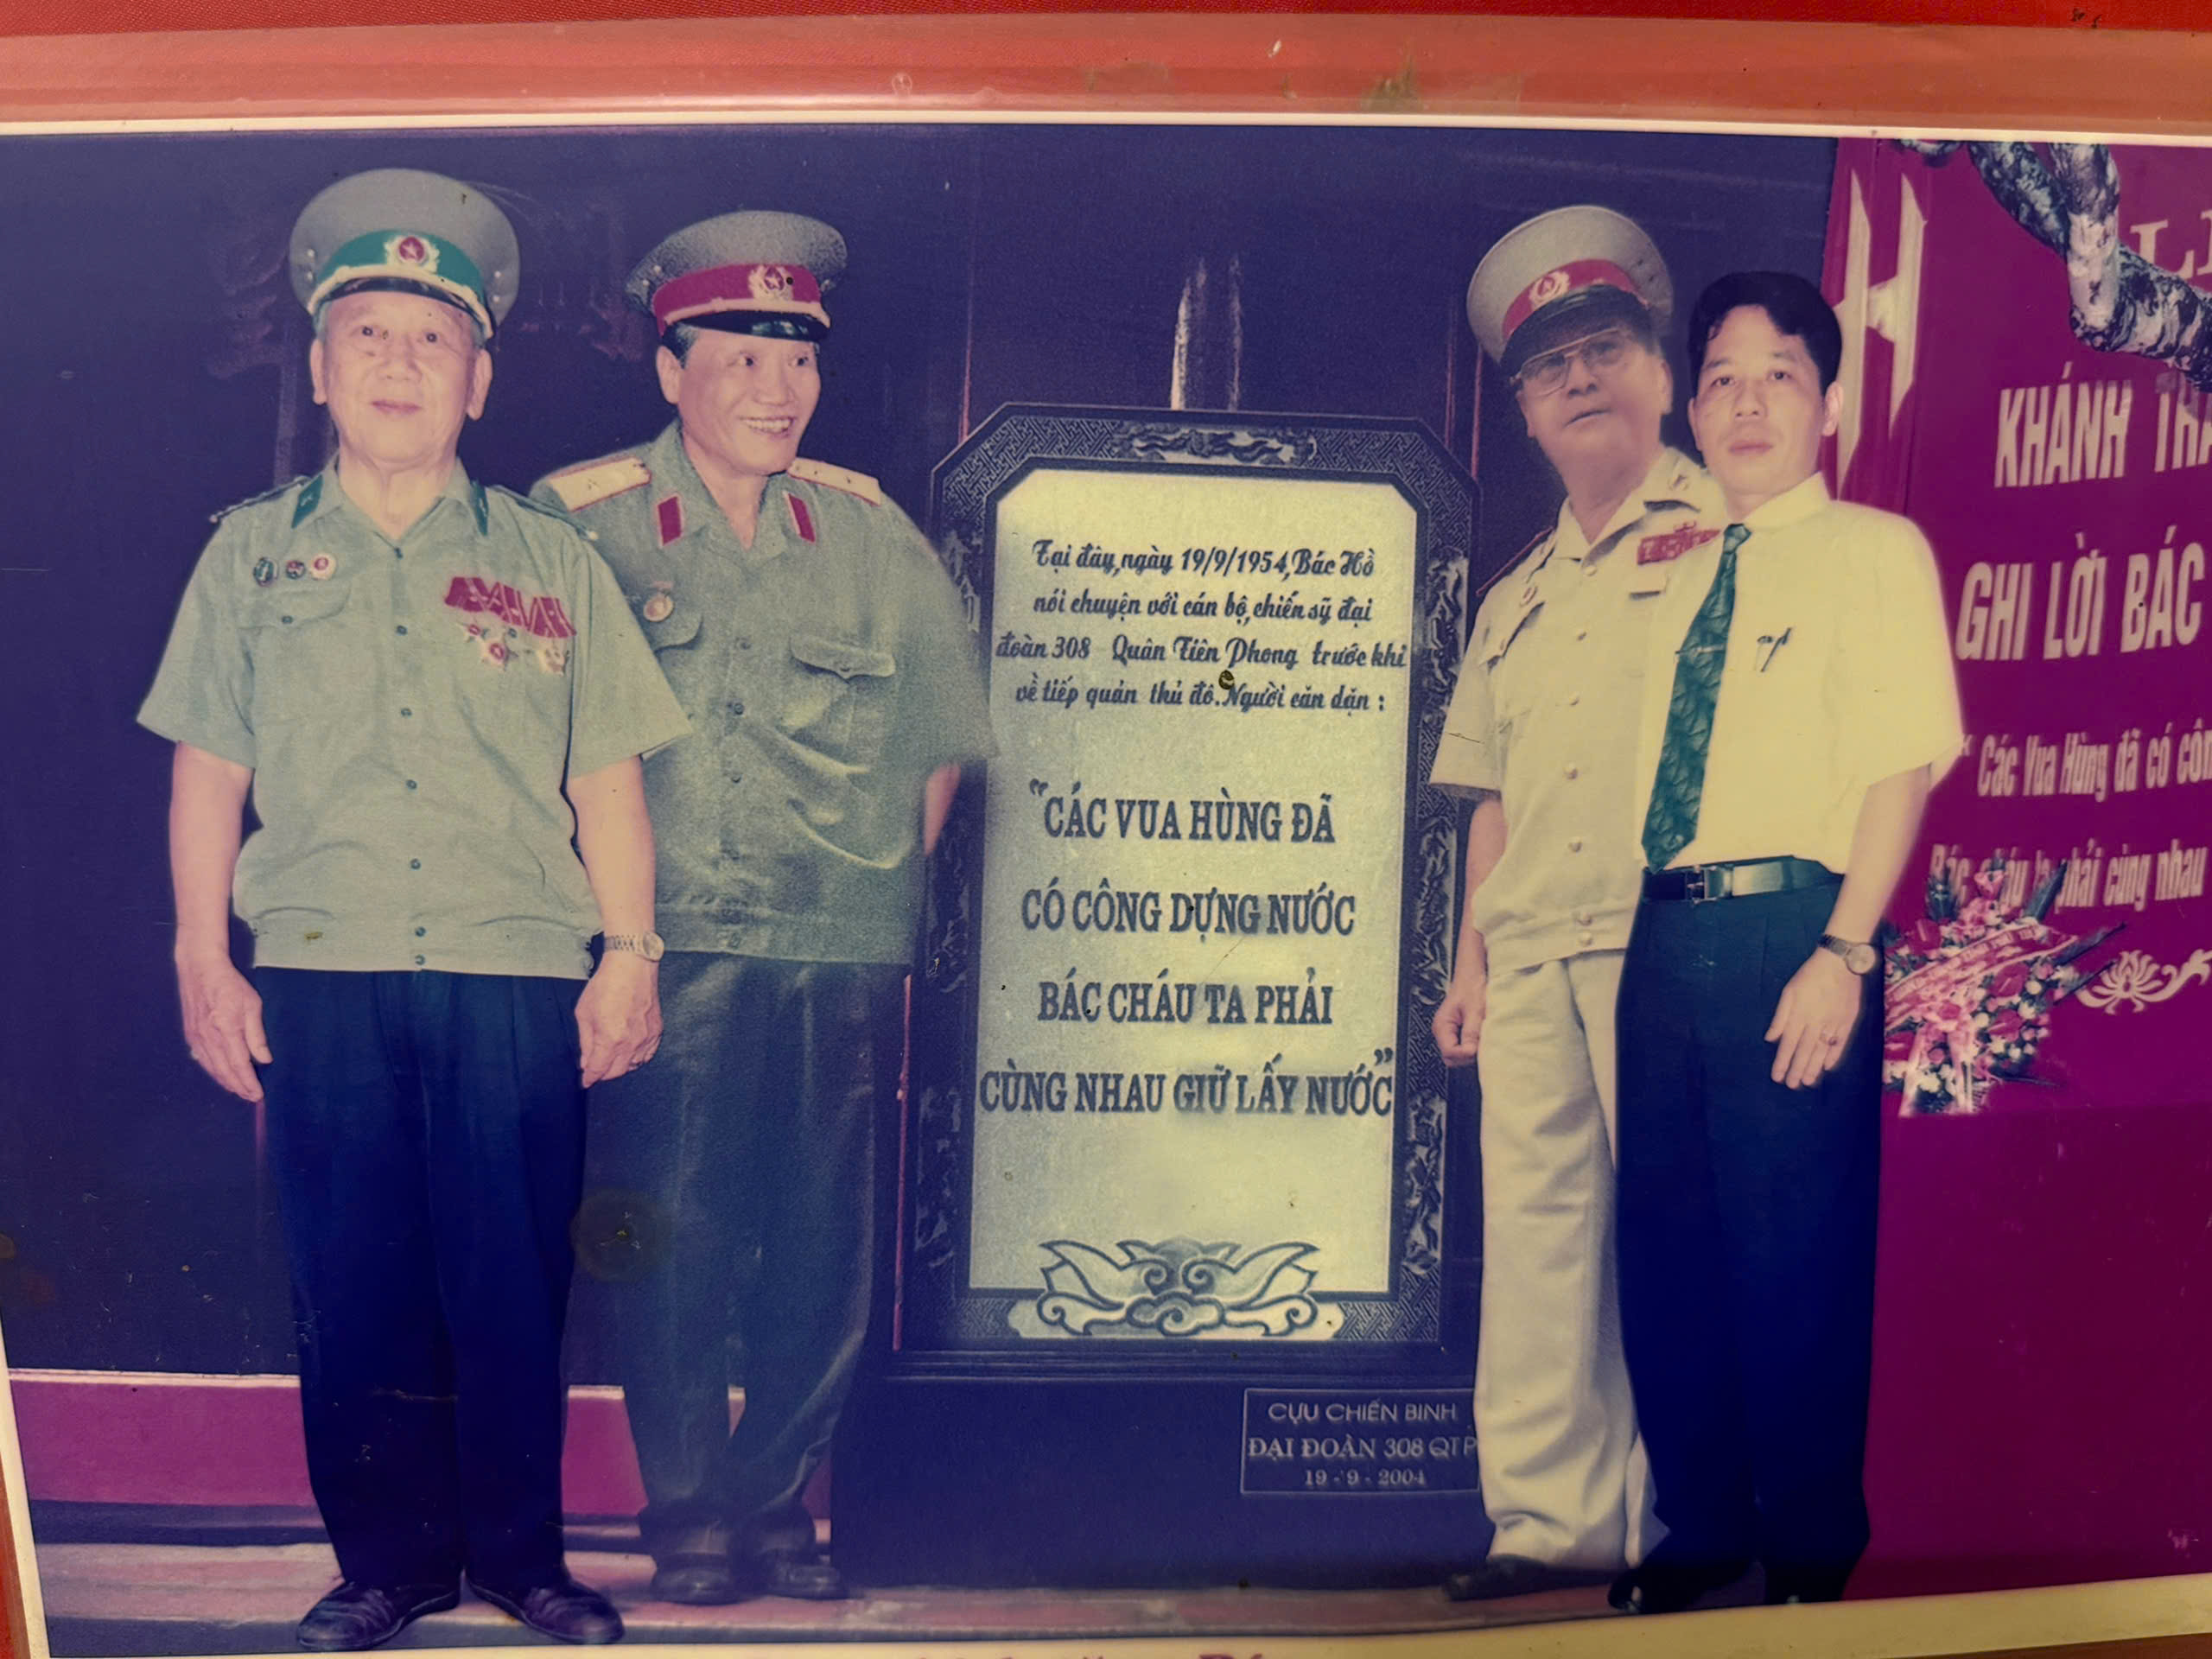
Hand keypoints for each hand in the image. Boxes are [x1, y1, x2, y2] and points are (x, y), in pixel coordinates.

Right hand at [176, 952, 270, 1102]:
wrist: (200, 969)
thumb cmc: (230, 984)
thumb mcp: (252, 1005)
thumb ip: (256, 1035)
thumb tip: (264, 1059)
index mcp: (226, 1028)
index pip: (239, 1065)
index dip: (249, 1082)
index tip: (258, 1094)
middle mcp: (208, 1036)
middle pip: (225, 1071)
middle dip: (239, 1087)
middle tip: (251, 1097)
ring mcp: (196, 1037)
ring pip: (212, 1068)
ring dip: (226, 1082)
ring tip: (240, 1090)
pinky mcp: (190, 1035)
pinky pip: (203, 1060)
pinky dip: (214, 1071)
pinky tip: (222, 1076)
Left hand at [576, 953, 662, 1086]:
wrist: (632, 967)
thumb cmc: (606, 985)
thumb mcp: (585, 1013)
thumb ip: (586, 1041)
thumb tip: (587, 1062)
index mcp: (610, 1039)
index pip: (598, 1070)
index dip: (589, 1078)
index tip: (585, 1082)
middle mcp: (630, 1042)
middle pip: (616, 1072)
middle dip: (603, 1074)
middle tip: (596, 1068)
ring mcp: (646, 1038)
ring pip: (633, 1066)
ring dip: (620, 1067)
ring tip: (611, 1060)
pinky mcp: (656, 1031)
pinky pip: (648, 1055)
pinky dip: (638, 1059)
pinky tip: (630, 1054)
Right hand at [1432, 967, 1488, 1067]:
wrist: (1474, 975)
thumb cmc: (1472, 986)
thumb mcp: (1474, 1009)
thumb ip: (1471, 1032)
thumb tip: (1470, 1052)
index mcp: (1442, 1025)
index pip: (1449, 1052)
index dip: (1465, 1054)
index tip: (1478, 1048)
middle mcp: (1443, 1031)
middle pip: (1451, 1058)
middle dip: (1468, 1057)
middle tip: (1483, 1047)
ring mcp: (1450, 1033)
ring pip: (1459, 1056)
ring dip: (1472, 1052)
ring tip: (1484, 1040)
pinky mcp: (1459, 1033)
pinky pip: (1464, 1048)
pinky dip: (1474, 1047)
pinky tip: (1483, 1039)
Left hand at [1764, 950, 1865, 1088]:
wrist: (1841, 962)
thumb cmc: (1810, 975)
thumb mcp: (1789, 992)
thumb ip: (1780, 1017)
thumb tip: (1770, 1038)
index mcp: (1799, 1014)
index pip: (1788, 1044)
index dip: (1782, 1062)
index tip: (1776, 1077)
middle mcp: (1816, 1022)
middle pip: (1805, 1051)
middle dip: (1797, 1070)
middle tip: (1791, 1085)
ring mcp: (1834, 1023)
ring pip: (1822, 1050)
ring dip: (1814, 1067)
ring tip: (1807, 1082)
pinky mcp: (1848, 1021)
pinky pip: (1840, 1042)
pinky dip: (1834, 1055)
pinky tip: (1827, 1067)